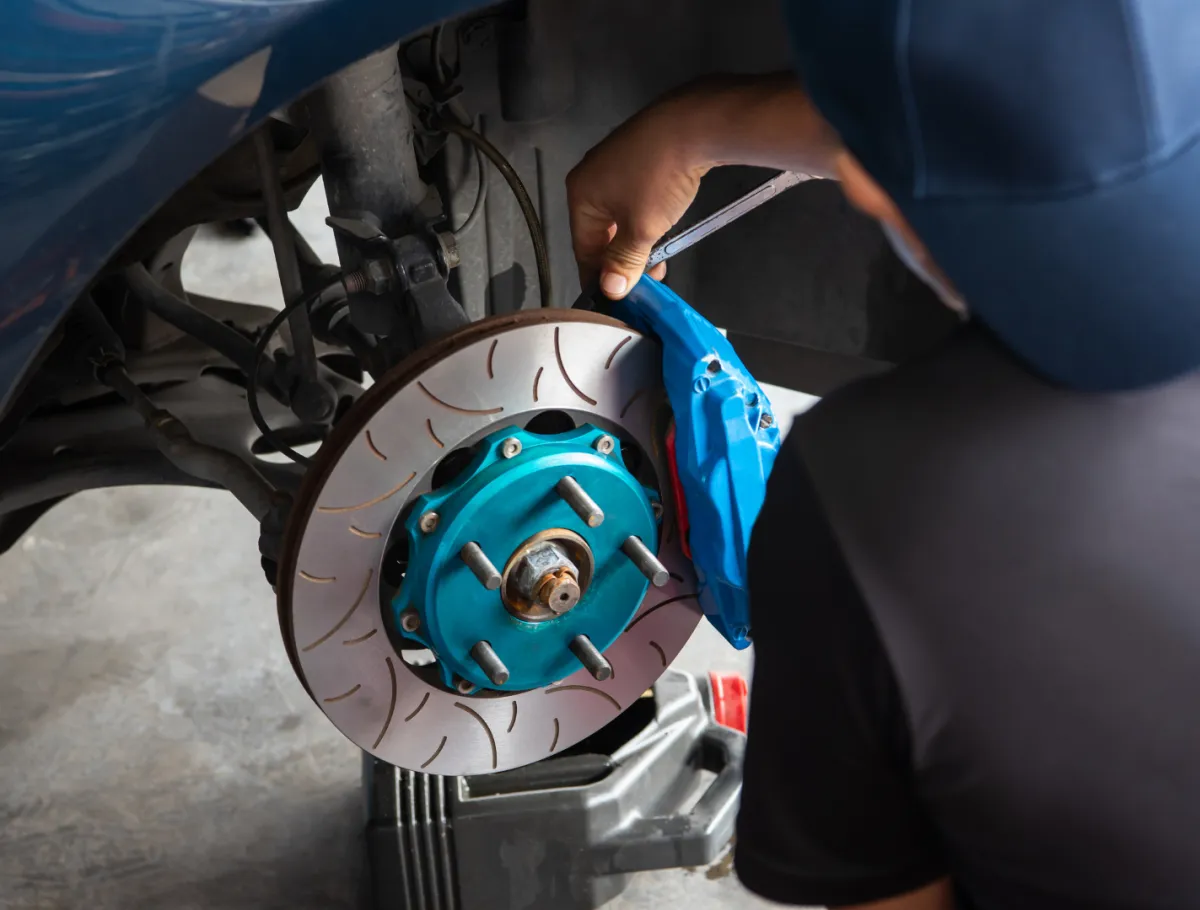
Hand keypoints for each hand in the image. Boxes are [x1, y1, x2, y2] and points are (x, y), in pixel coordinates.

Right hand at [567, 74, 842, 299]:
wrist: (693, 124)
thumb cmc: (659, 179)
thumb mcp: (641, 230)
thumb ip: (624, 263)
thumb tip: (610, 289)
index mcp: (579, 194)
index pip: (583, 249)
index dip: (600, 278)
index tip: (615, 300)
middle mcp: (590, 176)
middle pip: (600, 233)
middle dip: (622, 260)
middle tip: (643, 283)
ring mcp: (614, 162)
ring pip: (619, 216)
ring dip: (636, 242)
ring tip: (658, 262)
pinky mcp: (638, 153)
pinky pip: (632, 197)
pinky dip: (644, 218)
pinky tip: (662, 230)